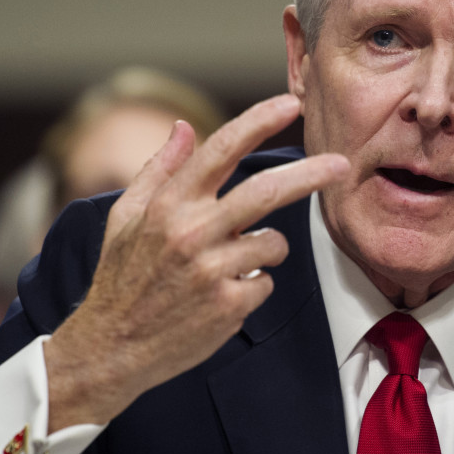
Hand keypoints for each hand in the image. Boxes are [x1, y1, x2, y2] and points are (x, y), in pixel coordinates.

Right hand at [43, 94, 348, 430]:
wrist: (111, 348)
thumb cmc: (120, 278)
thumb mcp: (124, 216)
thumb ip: (159, 169)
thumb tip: (184, 125)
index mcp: (168, 205)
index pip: (221, 149)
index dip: (259, 121)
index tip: (291, 104)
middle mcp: (191, 232)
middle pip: (266, 192)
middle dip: (312, 174)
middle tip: (342, 165)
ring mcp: (212, 271)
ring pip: (273, 243)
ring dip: (266, 249)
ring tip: (233, 265)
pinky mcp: (228, 305)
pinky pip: (265, 282)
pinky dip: (252, 286)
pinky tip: (221, 296)